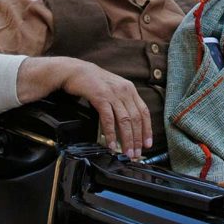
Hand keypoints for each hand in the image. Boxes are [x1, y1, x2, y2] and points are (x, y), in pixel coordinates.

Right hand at [17, 56, 151, 158]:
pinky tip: (111, 144)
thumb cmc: (93, 82)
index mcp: (130, 89)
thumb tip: (128, 124)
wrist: (75, 71)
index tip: (147, 143)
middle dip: (137, 138)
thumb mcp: (113, 88)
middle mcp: (124, 91)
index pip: (144, 111)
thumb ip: (122, 102)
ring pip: (125, 120)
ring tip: (127, 152)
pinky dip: (111, 133)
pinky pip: (108, 119)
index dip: (147, 129)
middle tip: (136, 153)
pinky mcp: (100, 97)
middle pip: (136, 118)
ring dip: (127, 139)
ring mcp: (113, 93)